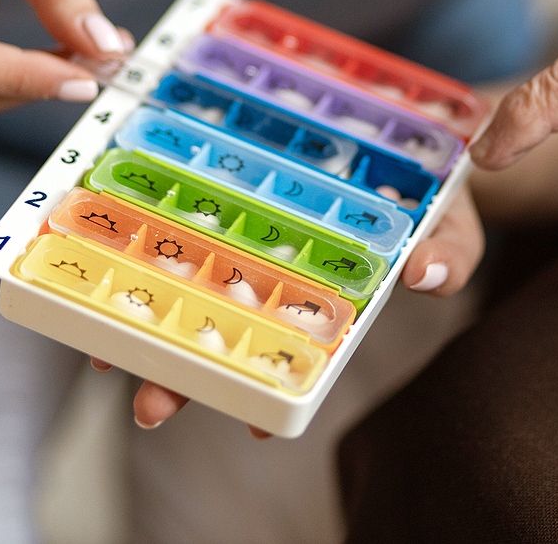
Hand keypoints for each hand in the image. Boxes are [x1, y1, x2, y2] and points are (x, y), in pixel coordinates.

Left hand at [93, 184, 482, 433]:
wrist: (408, 128)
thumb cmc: (431, 190)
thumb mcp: (451, 218)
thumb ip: (450, 251)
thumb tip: (425, 275)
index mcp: (327, 291)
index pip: (292, 353)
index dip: (268, 390)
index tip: (253, 427)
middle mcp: (277, 268)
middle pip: (224, 329)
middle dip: (184, 373)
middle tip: (150, 407)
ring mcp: (245, 226)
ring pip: (190, 282)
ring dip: (146, 318)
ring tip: (106, 355)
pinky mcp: (224, 177)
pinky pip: (182, 208)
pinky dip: (146, 231)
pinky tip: (111, 248)